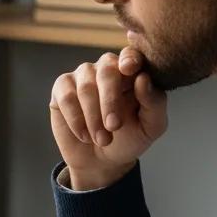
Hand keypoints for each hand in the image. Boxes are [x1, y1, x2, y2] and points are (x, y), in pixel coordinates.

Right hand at [49, 48, 167, 190]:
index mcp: (132, 73)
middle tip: (114, 127)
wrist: (101, 161)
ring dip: (93, 117)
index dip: (129, 59)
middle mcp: (107, 68)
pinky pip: (66, 97)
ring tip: (101, 140)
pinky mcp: (61, 89)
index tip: (129, 69)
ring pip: (86, 87)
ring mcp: (82, 76)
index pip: (131, 55)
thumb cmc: (129, 139)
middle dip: (110, 101)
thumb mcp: (151, 127)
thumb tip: (142, 78)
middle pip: (107, 71)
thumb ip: (154, 102)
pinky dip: (75, 119)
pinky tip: (84, 135)